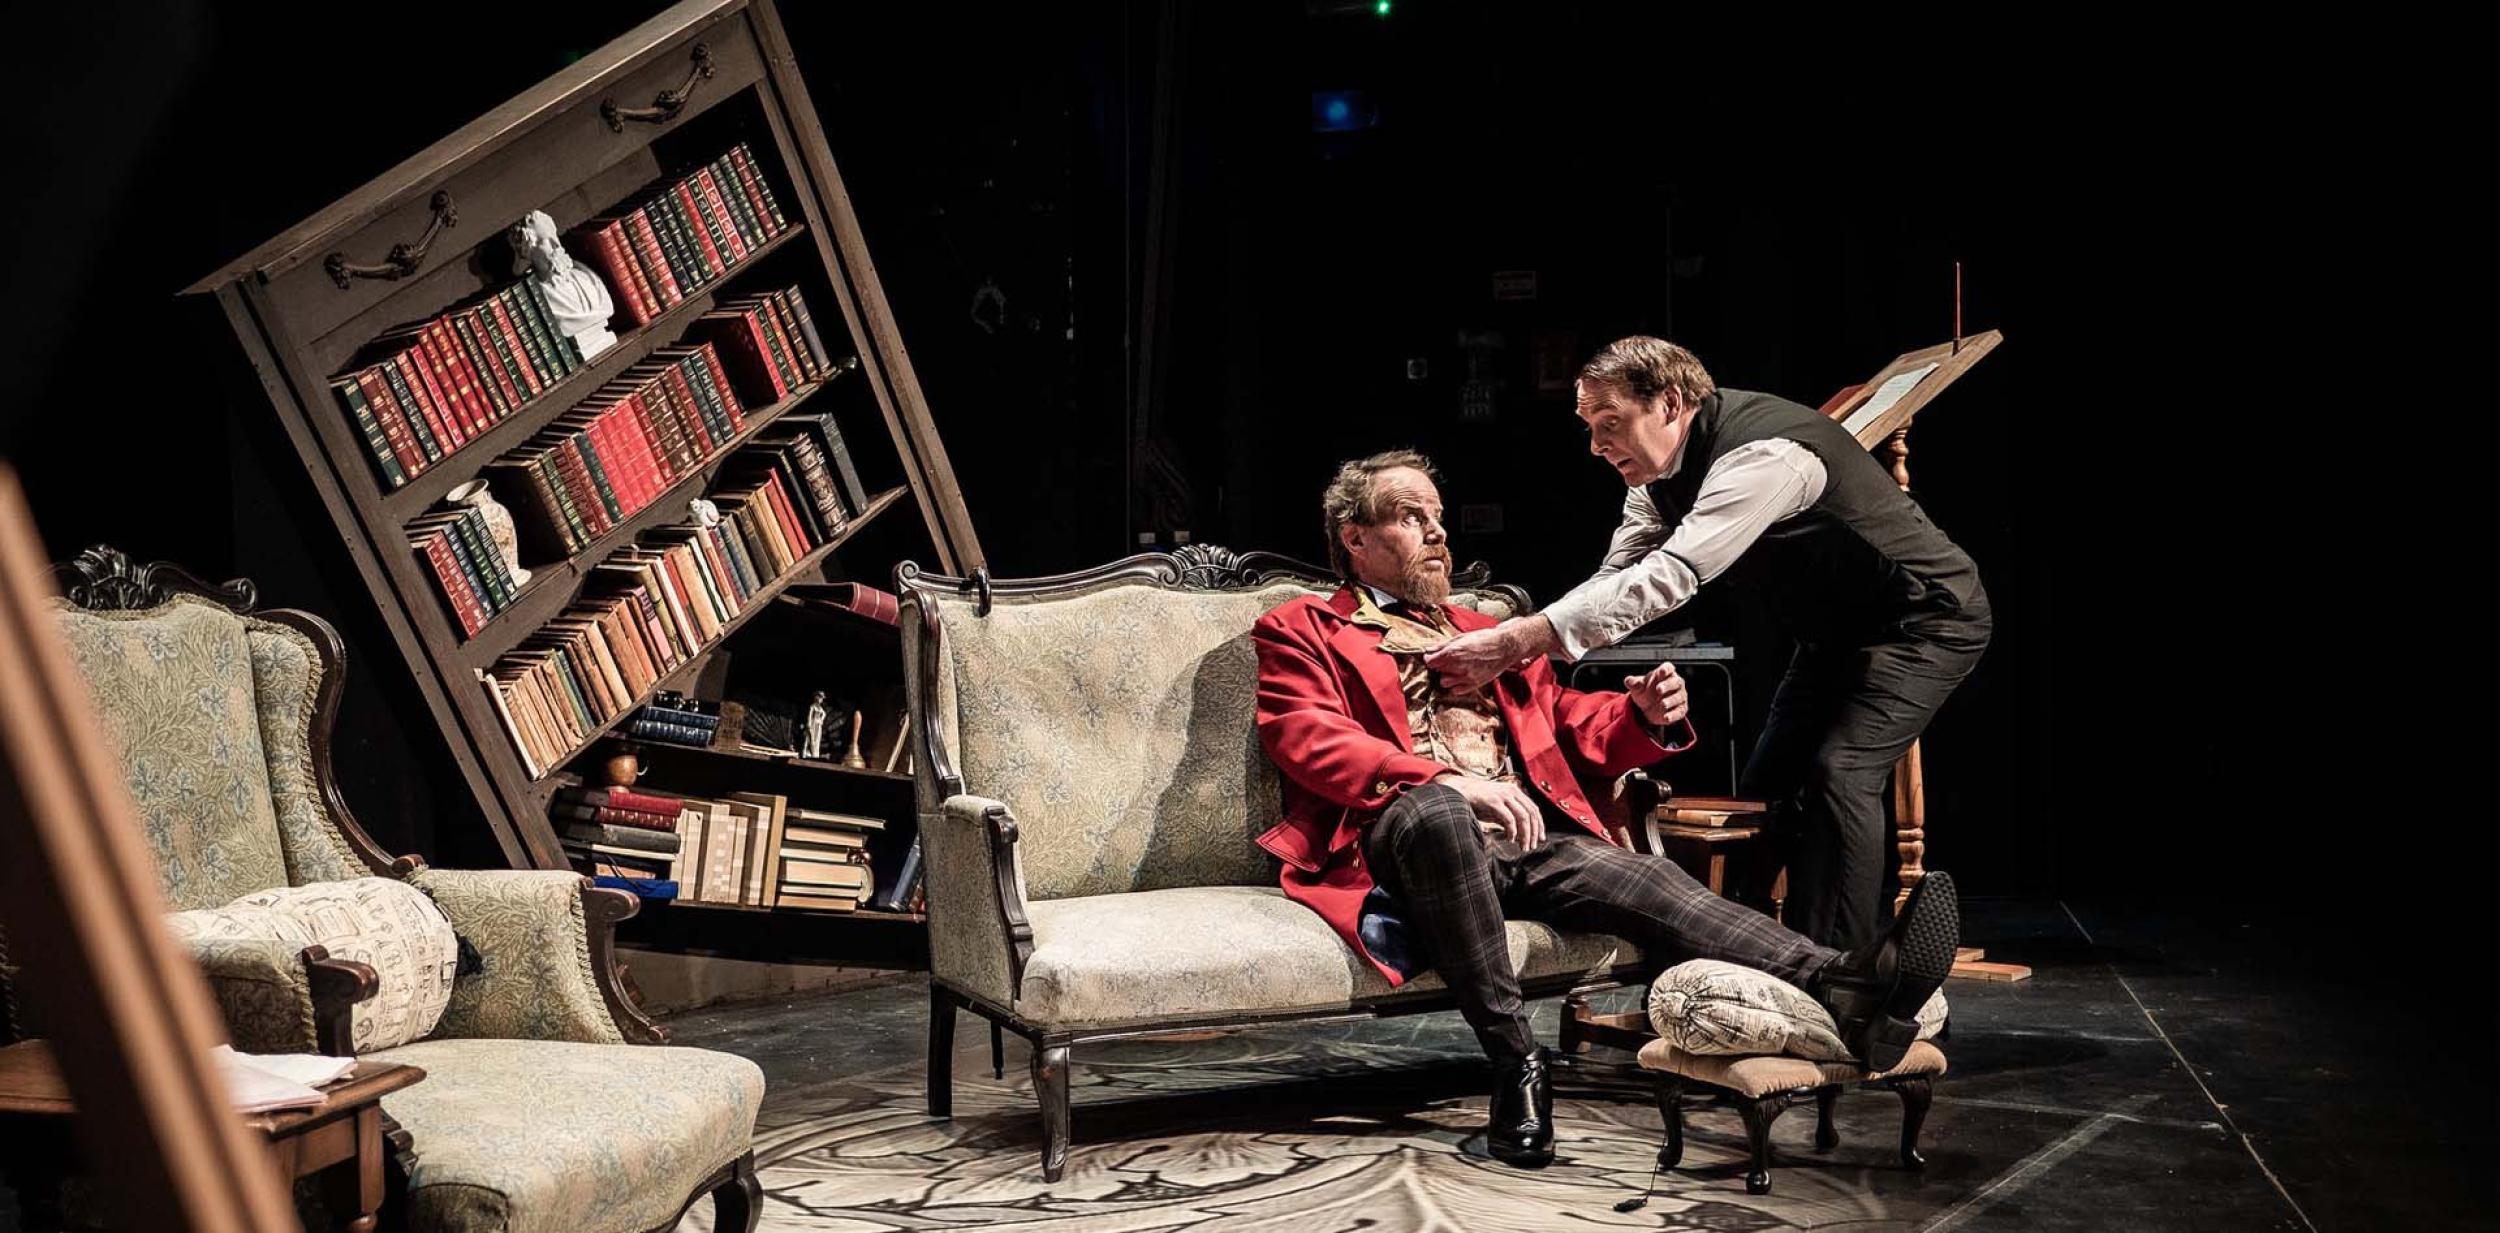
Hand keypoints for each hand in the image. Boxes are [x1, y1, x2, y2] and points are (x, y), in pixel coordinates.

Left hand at [1424, 617, 1558, 692]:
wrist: (1505, 647)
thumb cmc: (1485, 639)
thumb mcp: (1462, 637)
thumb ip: (1444, 645)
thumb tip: (1429, 650)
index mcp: (1454, 652)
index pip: (1430, 661)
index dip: (1430, 659)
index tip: (1432, 657)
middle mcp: (1459, 666)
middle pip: (1437, 671)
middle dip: (1440, 666)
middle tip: (1448, 660)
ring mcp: (1467, 677)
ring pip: (1444, 682)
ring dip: (1447, 676)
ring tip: (1455, 669)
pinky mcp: (1474, 684)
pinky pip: (1456, 691)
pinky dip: (1456, 685)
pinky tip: (1462, 676)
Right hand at [1436, 773, 1544, 848]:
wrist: (1457, 791)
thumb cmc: (1476, 801)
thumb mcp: (1497, 808)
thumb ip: (1509, 817)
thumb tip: (1520, 834)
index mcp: (1514, 791)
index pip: (1534, 808)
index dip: (1539, 824)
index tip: (1540, 838)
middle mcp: (1512, 791)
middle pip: (1531, 813)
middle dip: (1533, 832)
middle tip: (1531, 846)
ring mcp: (1503, 795)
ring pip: (1523, 817)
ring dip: (1525, 834)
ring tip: (1523, 846)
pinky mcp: (1493, 801)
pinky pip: (1509, 819)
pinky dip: (1512, 831)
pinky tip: (1510, 839)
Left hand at [1624, 662, 1687, 726]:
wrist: (1648, 709)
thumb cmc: (1645, 692)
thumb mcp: (1637, 687)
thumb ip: (1633, 683)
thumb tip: (1628, 681)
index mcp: (1665, 674)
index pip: (1669, 668)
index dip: (1666, 669)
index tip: (1661, 672)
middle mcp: (1675, 684)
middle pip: (1677, 682)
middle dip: (1668, 685)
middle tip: (1658, 689)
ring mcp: (1679, 697)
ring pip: (1679, 697)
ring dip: (1671, 700)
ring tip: (1662, 704)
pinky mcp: (1680, 710)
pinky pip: (1678, 712)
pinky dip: (1673, 715)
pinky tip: (1666, 717)